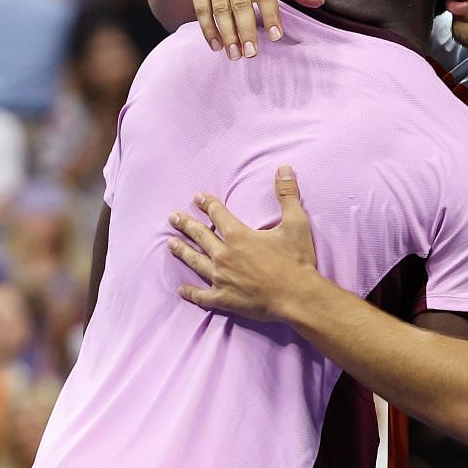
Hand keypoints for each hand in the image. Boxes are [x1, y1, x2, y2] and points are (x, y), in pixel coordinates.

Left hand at [169, 167, 318, 320]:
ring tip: (171, 244)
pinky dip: (191, 292)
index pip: (218, 214)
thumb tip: (285, 169)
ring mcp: (221, 278)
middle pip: (200, 236)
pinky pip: (202, 295)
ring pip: (196, 262)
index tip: (197, 198)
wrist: (297, 296)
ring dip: (183, 251)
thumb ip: (288, 195)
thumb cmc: (296, 261)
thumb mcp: (296, 224)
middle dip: (186, 225)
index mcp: (238, 236)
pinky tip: (182, 290)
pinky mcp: (224, 299)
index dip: (207, 204)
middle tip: (173, 217)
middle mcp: (224, 255)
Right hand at [189, 0, 322, 58]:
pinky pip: (201, 8)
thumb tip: (318, 2)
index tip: (276, 37)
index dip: (270, 15)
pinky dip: (207, 29)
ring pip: (218, 8)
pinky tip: (216, 45)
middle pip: (239, 3)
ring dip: (226, 34)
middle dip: (245, 30)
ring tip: (235, 55)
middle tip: (252, 54)